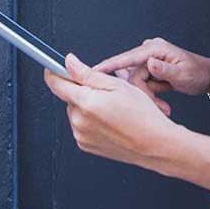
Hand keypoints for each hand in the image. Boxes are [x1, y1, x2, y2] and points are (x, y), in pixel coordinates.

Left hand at [43, 54, 184, 169]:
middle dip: (82, 91)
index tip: (54, 67)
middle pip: (69, 97)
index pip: (56, 83)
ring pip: (75, 111)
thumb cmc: (143, 116)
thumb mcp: (118, 85)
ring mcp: (81, 135)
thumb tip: (69, 63)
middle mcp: (79, 121)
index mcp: (86, 103)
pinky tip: (109, 121)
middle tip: (106, 94)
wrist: (155, 145)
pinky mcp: (85, 145)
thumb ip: (88, 74)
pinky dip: (90, 121)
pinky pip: (81, 126)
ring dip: (86, 107)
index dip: (54, 72)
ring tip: (111, 110)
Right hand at [91, 37, 209, 97]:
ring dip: (148, 98)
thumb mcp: (184, 74)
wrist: (206, 77)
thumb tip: (150, 64)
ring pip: (135, 85)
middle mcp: (148, 53)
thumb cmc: (198, 73)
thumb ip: (166, 70)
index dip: (110, 65)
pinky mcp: (148, 71)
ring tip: (165, 108)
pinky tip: (160, 103)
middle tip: (162, 109)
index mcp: (154, 49)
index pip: (127, 58)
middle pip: (132, 77)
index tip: (93, 71)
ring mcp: (147, 62)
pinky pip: (140, 86)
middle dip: (144, 95)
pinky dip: (149, 97)